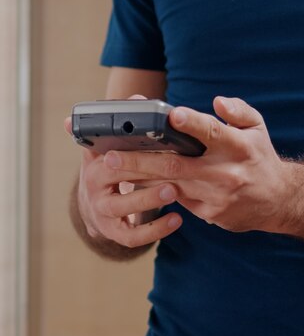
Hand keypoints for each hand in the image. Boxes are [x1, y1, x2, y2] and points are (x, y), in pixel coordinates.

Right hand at [64, 100, 181, 248]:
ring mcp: (103, 213)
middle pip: (117, 177)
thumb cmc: (108, 173)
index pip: (111, 153)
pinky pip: (134, 236)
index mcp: (94, 164)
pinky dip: (155, 230)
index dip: (128, 147)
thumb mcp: (107, 151)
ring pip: (123, 206)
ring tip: (173, 191)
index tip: (147, 137)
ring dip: (148, 199)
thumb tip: (137, 99)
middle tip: (169, 166)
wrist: (94, 211)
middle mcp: (94, 189)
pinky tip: (177, 219)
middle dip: (142, 170)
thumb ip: (125, 125)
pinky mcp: (115, 233)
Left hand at [104, 96, 287, 233]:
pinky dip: (158, 190)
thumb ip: (238, 111)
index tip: (172, 115)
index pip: (212, 132)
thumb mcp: (257, 128)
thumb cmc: (260, 158)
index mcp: (238, 146)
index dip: (192, 123)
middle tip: (110, 156)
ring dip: (140, 178)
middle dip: (139, 161)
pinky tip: (137, 182)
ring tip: (113, 169)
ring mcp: (216, 197)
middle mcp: (226, 173)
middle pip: (176, 166)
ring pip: (170, 186)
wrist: (278, 201)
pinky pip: (179, 199)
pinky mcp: (210, 214)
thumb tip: (216, 102)